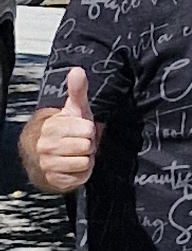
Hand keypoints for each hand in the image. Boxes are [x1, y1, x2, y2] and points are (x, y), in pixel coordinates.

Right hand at [33, 69, 97, 193]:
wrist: (43, 156)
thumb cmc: (63, 130)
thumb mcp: (72, 110)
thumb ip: (77, 91)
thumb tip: (78, 70)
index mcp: (51, 127)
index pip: (88, 130)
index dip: (88, 131)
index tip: (80, 130)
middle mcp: (46, 145)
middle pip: (88, 146)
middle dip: (88, 146)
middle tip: (78, 143)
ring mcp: (49, 163)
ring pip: (86, 162)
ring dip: (85, 160)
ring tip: (75, 154)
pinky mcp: (55, 179)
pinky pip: (81, 177)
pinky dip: (81, 173)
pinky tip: (73, 167)